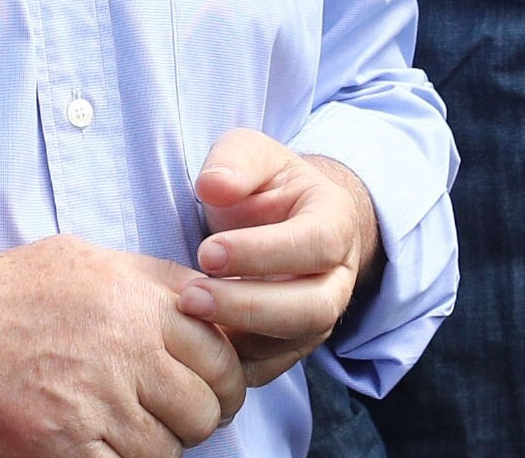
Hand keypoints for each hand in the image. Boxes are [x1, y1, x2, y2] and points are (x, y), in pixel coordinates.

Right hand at [0, 236, 244, 456]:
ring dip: (160, 447)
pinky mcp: (61, 445)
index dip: (228, 377)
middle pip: (206, 405)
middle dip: (202, 417)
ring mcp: (95, 400)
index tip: (215, 387)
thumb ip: (151, 282)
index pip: (222, 351)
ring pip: (170, 448)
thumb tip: (207, 303)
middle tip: (182, 418)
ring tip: (135, 431)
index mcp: (138, 300)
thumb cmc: (8, 289)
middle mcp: (126, 348)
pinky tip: (101, 447)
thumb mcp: (88, 259)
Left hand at [179, 130, 381, 388]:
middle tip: (191, 296)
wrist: (281, 219)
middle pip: (312, 308)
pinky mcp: (291, 347)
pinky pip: (268, 368)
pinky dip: (232, 363)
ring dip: (238, 336)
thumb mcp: (251, 155)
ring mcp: (318, 317)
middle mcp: (337, 277)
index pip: (316, 244)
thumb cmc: (265, 185)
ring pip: (293, 343)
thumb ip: (235, 161)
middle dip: (250, 306)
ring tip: (186, 317)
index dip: (264, 253)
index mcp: (335, 222)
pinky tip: (194, 344)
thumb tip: (213, 185)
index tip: (207, 251)